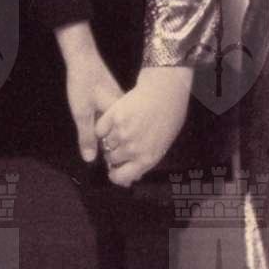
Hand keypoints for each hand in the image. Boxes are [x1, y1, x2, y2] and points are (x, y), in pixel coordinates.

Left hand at [62, 43, 123, 163]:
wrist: (83, 58)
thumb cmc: (83, 84)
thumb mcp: (81, 113)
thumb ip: (86, 136)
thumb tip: (90, 159)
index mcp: (121, 116)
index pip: (125, 143)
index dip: (123, 160)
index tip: (121, 176)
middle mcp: (126, 112)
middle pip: (126, 138)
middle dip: (123, 154)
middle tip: (119, 174)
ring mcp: (124, 105)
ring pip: (123, 130)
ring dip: (119, 143)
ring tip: (116, 161)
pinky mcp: (118, 101)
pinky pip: (120, 122)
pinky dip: (116, 132)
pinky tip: (109, 139)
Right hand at [94, 66, 191, 186]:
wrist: (165, 91)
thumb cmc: (168, 117)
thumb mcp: (162, 145)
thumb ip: (144, 159)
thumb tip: (131, 173)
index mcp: (146, 159)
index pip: (120, 177)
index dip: (115, 175)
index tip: (114, 170)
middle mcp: (132, 149)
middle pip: (111, 159)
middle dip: (114, 153)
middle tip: (121, 143)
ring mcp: (121, 133)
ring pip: (105, 144)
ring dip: (109, 139)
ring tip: (121, 128)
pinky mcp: (113, 117)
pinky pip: (99, 129)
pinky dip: (102, 128)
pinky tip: (112, 122)